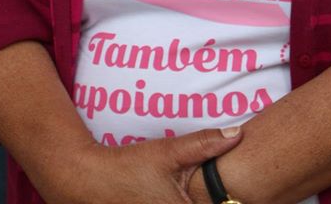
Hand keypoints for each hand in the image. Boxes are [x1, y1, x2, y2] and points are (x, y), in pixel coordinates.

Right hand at [38, 125, 241, 203]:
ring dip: (202, 202)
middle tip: (227, 192)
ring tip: (197, 191)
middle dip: (218, 201)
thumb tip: (237, 134)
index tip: (239, 196)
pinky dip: (182, 203)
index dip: (232, 202)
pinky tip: (178, 194)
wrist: (90, 182)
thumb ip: (204, 144)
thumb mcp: (168, 152)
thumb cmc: (131, 166)